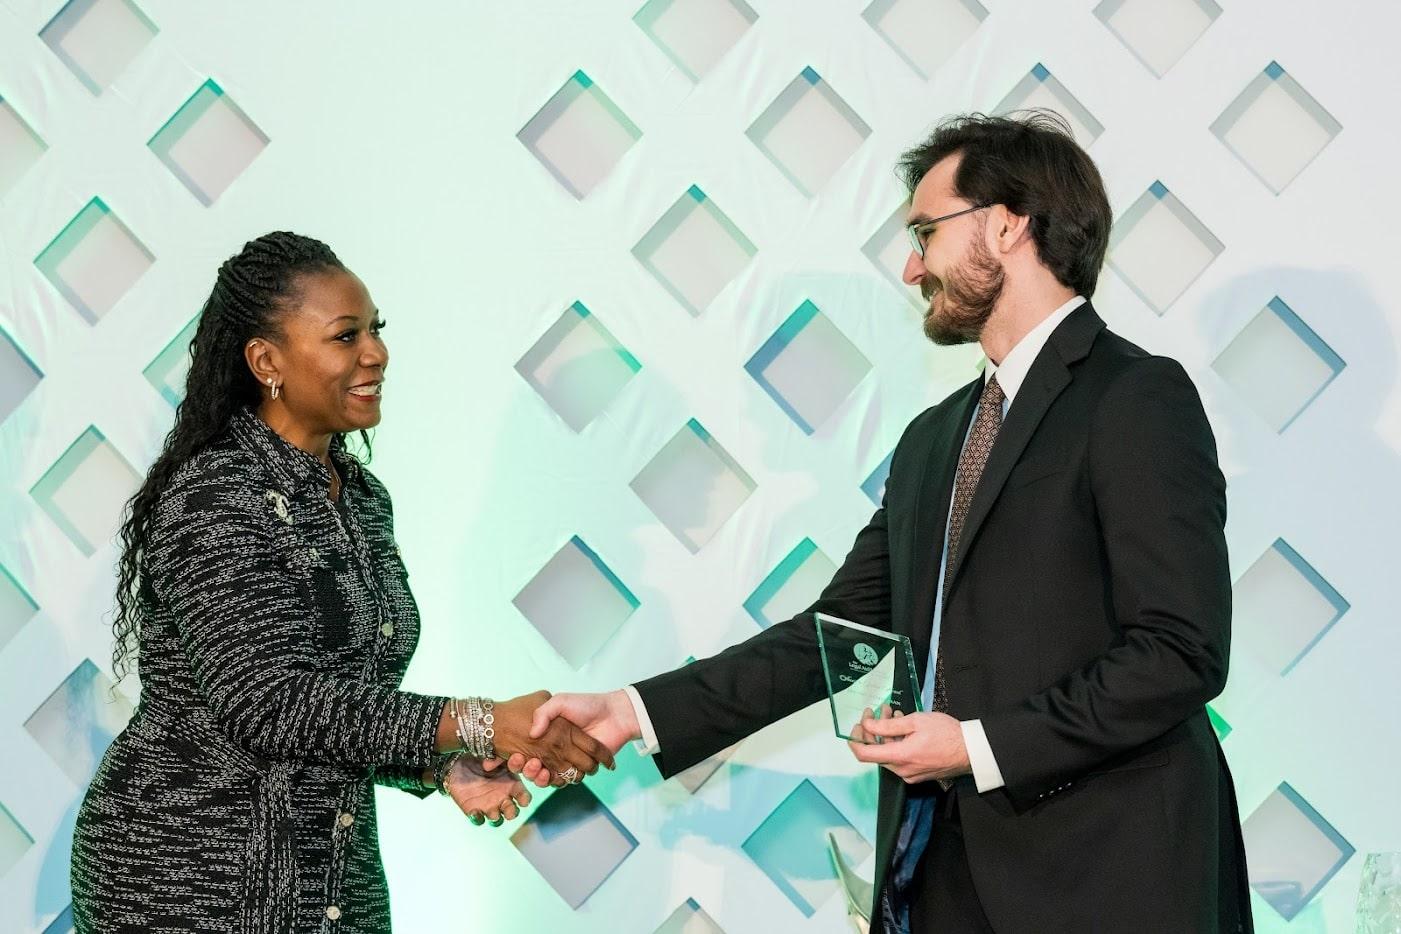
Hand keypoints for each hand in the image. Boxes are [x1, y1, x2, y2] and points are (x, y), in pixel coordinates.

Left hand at [444, 755, 531, 826]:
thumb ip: (501, 758)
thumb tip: (500, 763)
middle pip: (512, 813)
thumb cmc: (481, 757)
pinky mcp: (473, 810)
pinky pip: (478, 820)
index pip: (524, 797)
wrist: (459, 763)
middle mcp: (502, 798)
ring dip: (496, 817)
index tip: (522, 800)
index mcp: (512, 785)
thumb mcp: (494, 754)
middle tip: (506, 806)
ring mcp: (488, 806)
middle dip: (511, 812)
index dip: (524, 800)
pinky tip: (475, 812)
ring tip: (492, 811)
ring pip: (497, 819)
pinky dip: (477, 819)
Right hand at [490, 690, 615, 784]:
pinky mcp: (581, 768)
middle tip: (529, 763)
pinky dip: (558, 781)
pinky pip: (566, 780)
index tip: (516, 756)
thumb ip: (544, 713)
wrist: (613, 714)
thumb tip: (533, 733)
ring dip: (541, 776)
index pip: (530, 750)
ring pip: (549, 776)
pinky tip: (551, 774)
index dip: (520, 756)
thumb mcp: (560, 701)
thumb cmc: (587, 705)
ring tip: (538, 768)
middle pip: (537, 767)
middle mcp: (557, 749)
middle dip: (529, 769)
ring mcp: (569, 760)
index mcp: (551, 734)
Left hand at [847, 708, 970, 783]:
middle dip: (874, 729)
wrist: (971, 751)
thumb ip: (888, 725)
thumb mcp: (916, 721)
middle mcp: (902, 770)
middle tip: (882, 710)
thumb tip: (867, 724)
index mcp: (900, 757)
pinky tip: (904, 728)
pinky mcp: (917, 775)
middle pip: (876, 752)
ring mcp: (910, 774)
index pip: (864, 754)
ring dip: (886, 734)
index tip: (858, 723)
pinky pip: (899, 759)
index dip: (855, 738)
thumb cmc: (946, 733)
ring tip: (894, 714)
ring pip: (888, 754)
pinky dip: (897, 743)